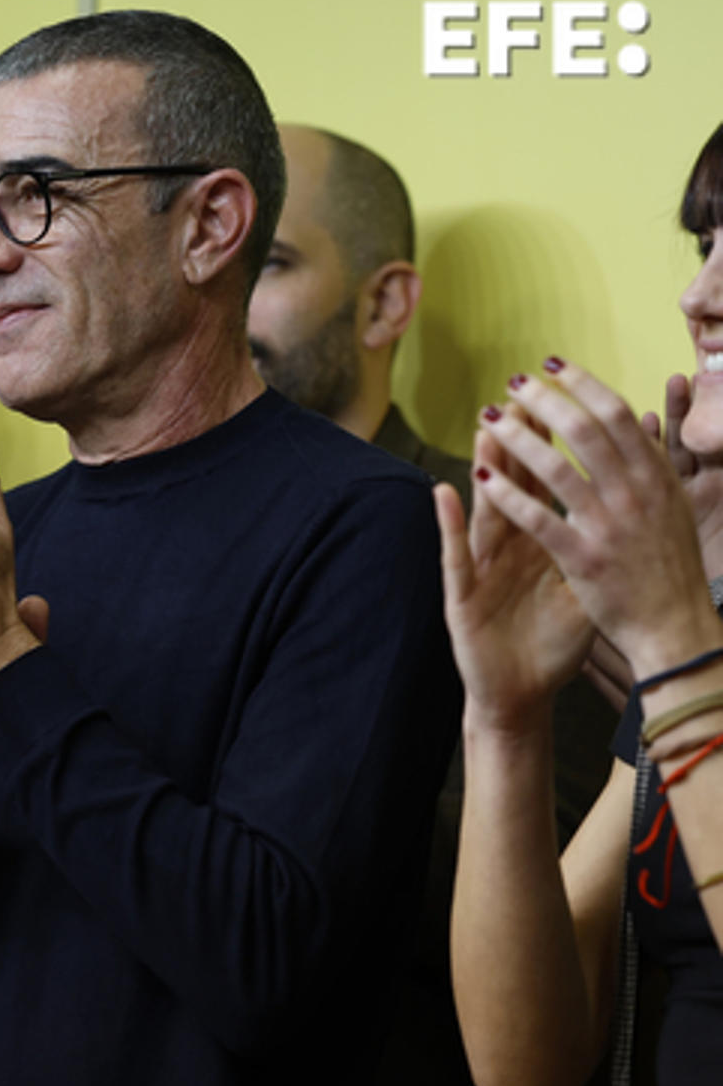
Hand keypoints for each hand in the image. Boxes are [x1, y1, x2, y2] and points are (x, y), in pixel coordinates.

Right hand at [435, 417, 590, 729]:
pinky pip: (456, 553)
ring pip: (484, 507)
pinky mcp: (462, 594)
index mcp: (539, 542)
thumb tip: (641, 507)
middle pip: (514, 482)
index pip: (547, 481)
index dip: (555, 440)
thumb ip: (601, 547)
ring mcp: (482, 568)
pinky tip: (444, 492)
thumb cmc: (552, 646)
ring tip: (487, 424)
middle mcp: (507, 547)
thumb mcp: (586, 591)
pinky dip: (449, 523)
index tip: (568, 397)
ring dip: (485, 466)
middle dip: (521, 436)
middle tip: (526, 391)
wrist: (519, 695)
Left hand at [477, 360, 722, 677]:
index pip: (617, 414)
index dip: (583, 384)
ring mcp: (611, 526)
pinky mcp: (584, 559)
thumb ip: (653, 464)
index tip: (552, 364)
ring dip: (516, 439)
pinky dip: (508, 495)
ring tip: (486, 419)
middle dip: (545, 400)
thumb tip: (639, 417)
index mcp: (658, 477)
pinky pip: (539, 519)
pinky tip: (480, 476)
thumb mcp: (673, 506)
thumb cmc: (670, 565)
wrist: (676, 626)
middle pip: (585, 431)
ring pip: (556, 469)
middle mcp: (637, 495)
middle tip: (512, 382)